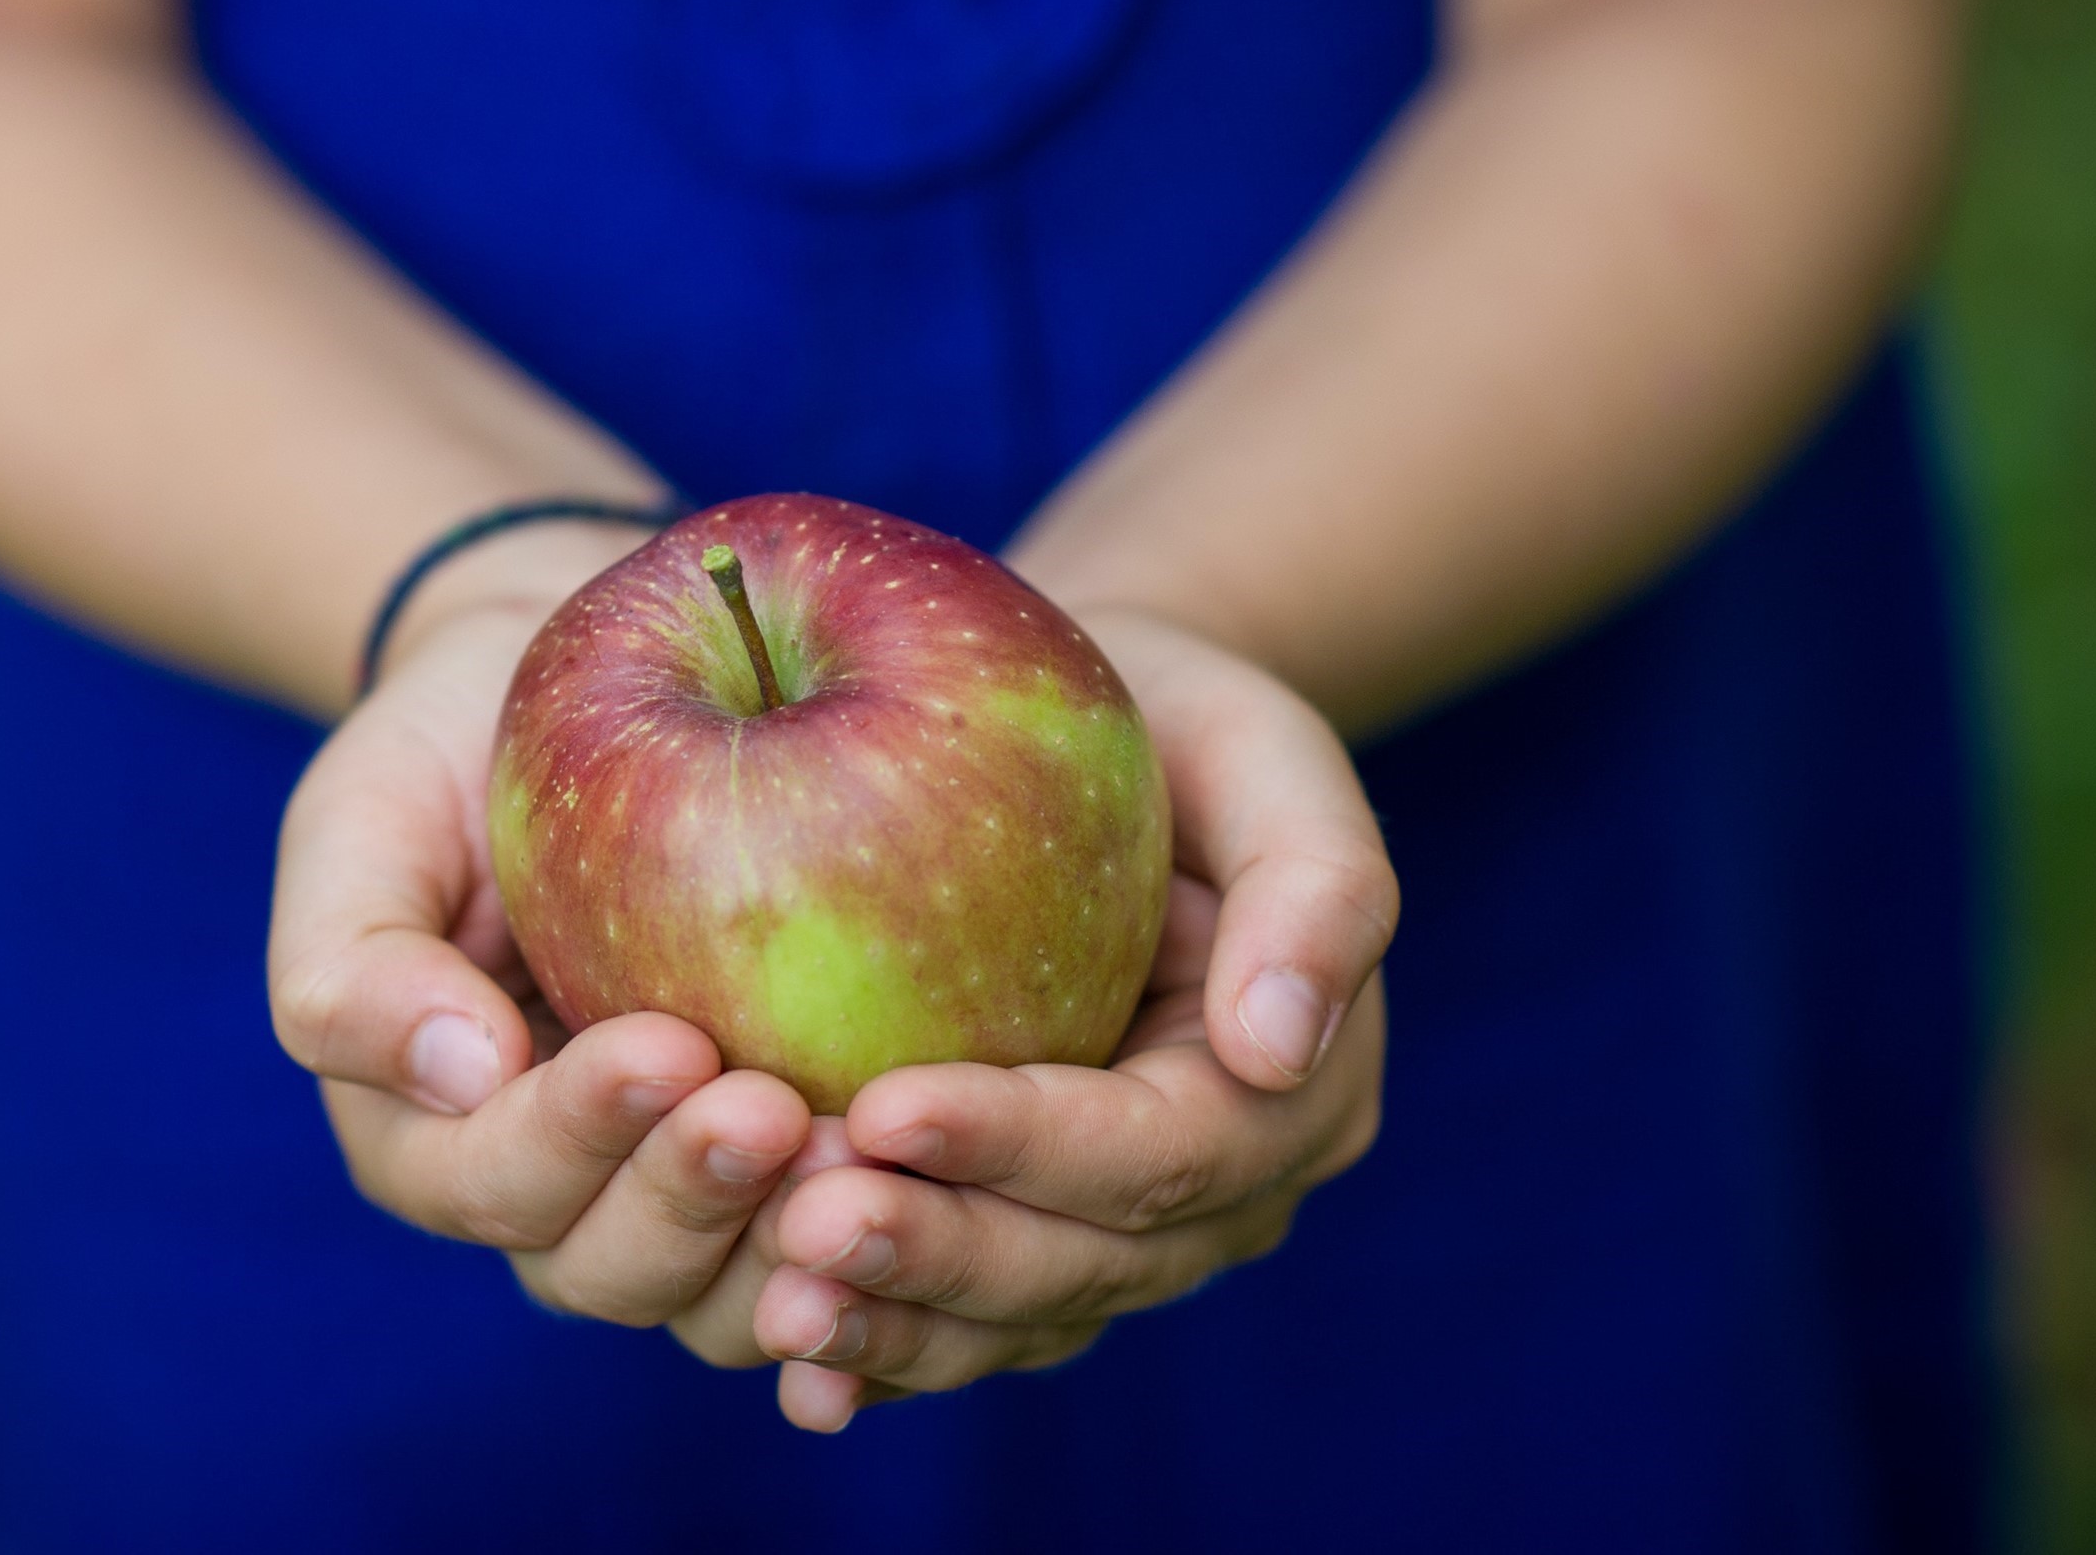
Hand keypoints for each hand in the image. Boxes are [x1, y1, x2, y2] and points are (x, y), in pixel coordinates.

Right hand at [266, 531, 813, 1330]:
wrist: (561, 706)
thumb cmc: (444, 760)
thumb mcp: (360, 827)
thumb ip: (356, 962)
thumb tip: (463, 1073)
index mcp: (432, 1141)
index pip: (496, 1179)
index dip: (580, 1133)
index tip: (669, 1044)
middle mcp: (554, 1199)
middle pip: (614, 1268)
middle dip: (697, 1200)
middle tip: (779, 1109)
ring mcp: (674, 1200)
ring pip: (729, 1295)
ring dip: (794, 1241)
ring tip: (867, 1144)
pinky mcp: (783, 1177)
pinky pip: (829, 1255)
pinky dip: (883, 1248)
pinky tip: (946, 1182)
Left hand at [749, 610, 1395, 1430]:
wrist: (1104, 747)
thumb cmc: (1182, 727)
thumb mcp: (1269, 754)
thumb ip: (1317, 891)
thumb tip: (1274, 1048)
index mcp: (1290, 1093)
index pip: (1158, 1147)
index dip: (1026, 1144)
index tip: (887, 1108)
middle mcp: (1214, 1197)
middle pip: (1084, 1265)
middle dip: (943, 1255)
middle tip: (805, 1226)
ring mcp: (1118, 1237)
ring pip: (1014, 1319)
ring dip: (897, 1326)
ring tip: (777, 1312)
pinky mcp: (1023, 1239)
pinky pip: (959, 1323)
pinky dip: (882, 1350)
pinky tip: (795, 1368)